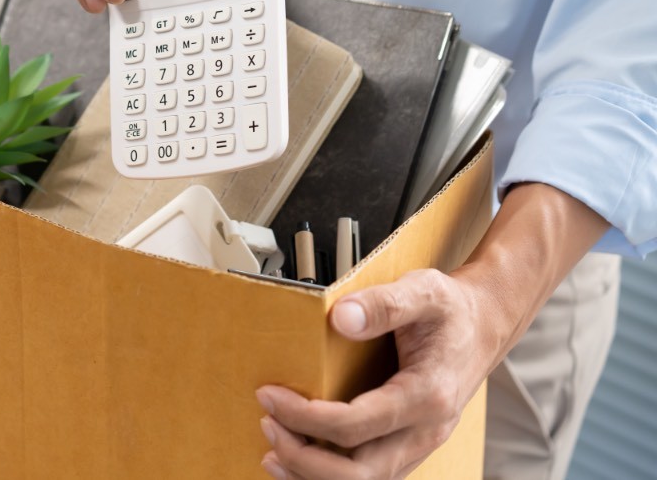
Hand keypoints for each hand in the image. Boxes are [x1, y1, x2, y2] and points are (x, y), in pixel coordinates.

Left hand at [255, 269, 495, 479]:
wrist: (484, 324)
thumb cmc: (452, 311)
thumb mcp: (423, 290)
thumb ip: (383, 303)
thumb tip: (341, 317)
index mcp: (428, 395)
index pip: (356, 425)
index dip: (305, 417)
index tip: (270, 396)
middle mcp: (427, 430)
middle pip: (359, 473)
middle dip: (303, 457)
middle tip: (267, 424)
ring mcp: (420, 444)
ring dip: (313, 475)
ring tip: (274, 451)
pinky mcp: (409, 447)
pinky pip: (370, 476)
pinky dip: (330, 476)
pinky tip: (299, 460)